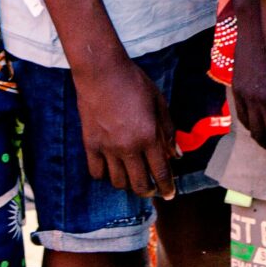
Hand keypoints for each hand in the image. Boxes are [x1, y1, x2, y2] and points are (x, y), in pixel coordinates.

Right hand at [72, 52, 175, 198]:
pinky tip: (111, 169)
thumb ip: (168, 131)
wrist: (102, 72)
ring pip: (118, 182)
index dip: (167, 186)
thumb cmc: (134, 83)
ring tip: (132, 178)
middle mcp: (128, 147)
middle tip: (152, 190)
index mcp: (148, 136)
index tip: (169, 194)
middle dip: (149, 192)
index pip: (161, 172)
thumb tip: (176, 155)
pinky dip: (105, 175)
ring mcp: (107, 148)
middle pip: (139, 184)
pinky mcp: (89, 144)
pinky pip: (96, 172)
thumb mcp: (159, 103)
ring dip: (128, 184)